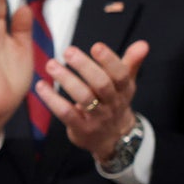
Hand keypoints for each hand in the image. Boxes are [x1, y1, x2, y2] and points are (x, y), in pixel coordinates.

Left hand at [35, 40, 148, 160]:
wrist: (113, 140)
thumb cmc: (114, 103)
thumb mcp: (125, 84)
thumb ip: (131, 62)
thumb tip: (143, 44)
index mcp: (123, 89)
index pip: (120, 74)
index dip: (109, 60)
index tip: (96, 46)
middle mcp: (112, 103)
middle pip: (101, 84)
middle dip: (85, 67)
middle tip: (68, 51)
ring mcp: (97, 117)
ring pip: (83, 98)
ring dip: (66, 80)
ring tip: (51, 65)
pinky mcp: (81, 128)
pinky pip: (66, 113)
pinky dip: (52, 100)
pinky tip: (40, 86)